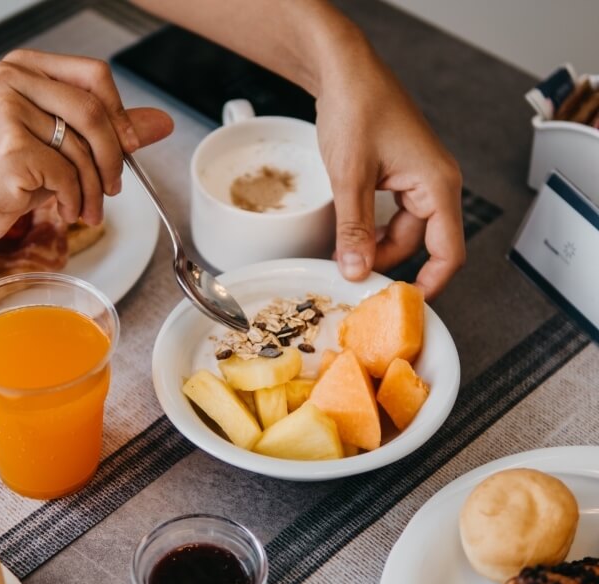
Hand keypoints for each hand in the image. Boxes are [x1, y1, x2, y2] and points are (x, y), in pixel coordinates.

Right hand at [0, 49, 173, 248]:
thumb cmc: (2, 175)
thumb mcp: (57, 144)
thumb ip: (107, 130)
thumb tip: (163, 123)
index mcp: (25, 67)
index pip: (94, 75)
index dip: (120, 113)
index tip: (129, 146)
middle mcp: (12, 79)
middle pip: (94, 111)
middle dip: (113, 158)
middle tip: (114, 187)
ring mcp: (8, 110)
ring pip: (82, 150)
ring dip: (94, 190)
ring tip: (87, 209)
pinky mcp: (10, 147)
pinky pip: (66, 175)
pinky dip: (73, 200)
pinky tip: (64, 211)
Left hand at [316, 44, 464, 298]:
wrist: (344, 71)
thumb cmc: (357, 108)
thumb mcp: (351, 177)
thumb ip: (355, 229)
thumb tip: (357, 272)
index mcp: (437, 184)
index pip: (448, 251)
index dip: (430, 284)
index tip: (404, 305)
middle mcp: (434, 183)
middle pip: (419, 244)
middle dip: (385, 262)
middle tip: (352, 279)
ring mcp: (416, 179)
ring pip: (401, 230)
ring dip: (374, 245)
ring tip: (342, 255)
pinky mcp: (398, 174)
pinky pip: (390, 212)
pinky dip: (369, 226)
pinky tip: (346, 233)